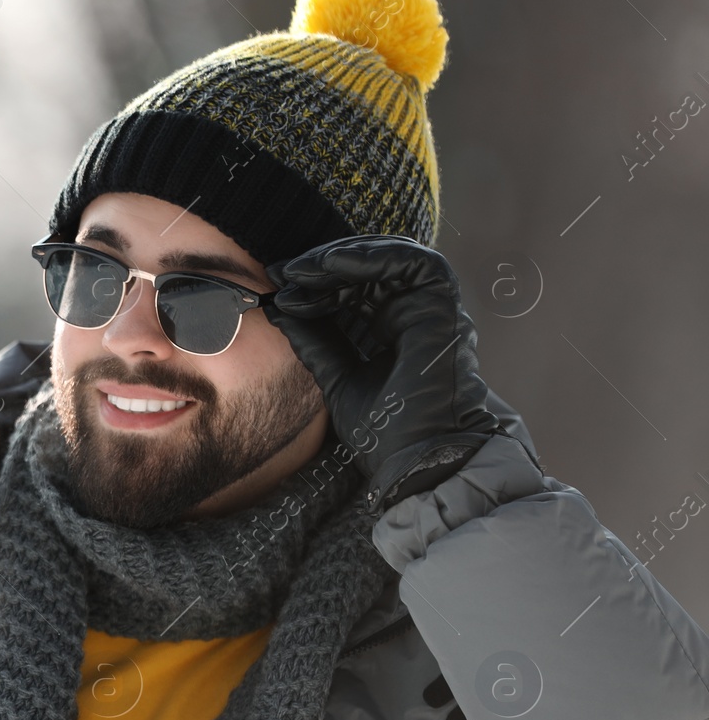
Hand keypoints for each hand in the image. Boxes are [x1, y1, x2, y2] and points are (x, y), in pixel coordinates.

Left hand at [262, 234, 501, 515]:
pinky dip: (371, 257)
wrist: (414, 462)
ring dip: (340, 258)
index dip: (315, 283)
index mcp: (391, 331)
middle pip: (366, 271)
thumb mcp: (336, 377)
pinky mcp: (443, 308)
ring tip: (300, 270)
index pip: (352, 290)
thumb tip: (279, 309)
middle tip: (281, 274)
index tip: (276, 287)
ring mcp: (430, 311)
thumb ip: (315, 342)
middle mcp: (413, 316)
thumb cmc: (386, 433)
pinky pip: (413, 263)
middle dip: (320, 267)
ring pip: (387, 259)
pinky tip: (331, 265)